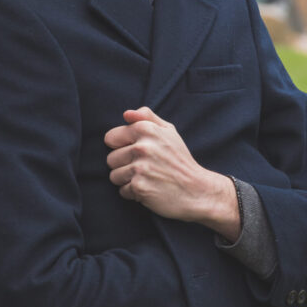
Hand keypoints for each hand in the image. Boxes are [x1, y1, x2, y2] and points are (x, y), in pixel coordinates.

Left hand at [104, 107, 240, 240]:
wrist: (197, 190)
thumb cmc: (180, 160)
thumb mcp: (169, 132)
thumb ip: (147, 117)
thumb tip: (126, 114)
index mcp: (146, 129)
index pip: (110, 137)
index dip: (122, 146)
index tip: (137, 152)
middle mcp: (142, 147)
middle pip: (111, 159)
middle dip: (124, 165)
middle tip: (145, 168)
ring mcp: (140, 168)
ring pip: (114, 176)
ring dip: (127, 180)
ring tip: (147, 178)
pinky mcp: (139, 187)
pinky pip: (122, 191)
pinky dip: (134, 193)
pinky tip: (150, 189)